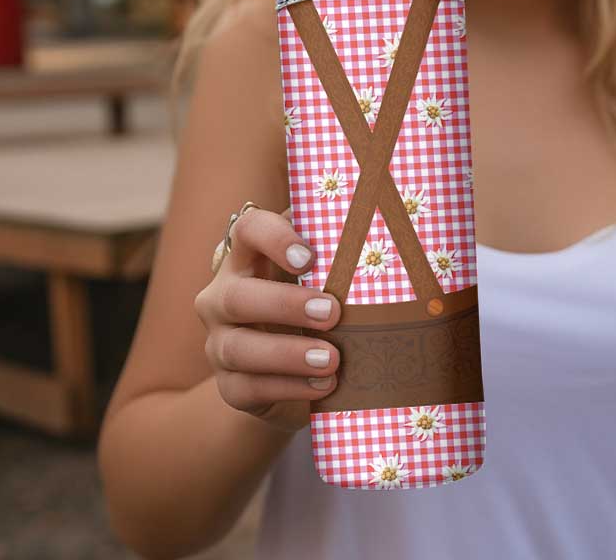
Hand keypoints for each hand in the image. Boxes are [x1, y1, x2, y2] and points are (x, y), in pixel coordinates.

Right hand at [194, 205, 341, 429]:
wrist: (293, 371)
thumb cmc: (316, 304)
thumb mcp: (326, 275)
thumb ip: (342, 251)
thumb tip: (396, 226)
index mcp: (249, 257)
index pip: (248, 230)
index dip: (274, 238)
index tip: (310, 257)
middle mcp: (224, 296)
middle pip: (238, 296)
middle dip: (285, 304)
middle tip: (332, 312)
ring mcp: (220, 343)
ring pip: (238, 348)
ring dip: (288, 354)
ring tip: (332, 359)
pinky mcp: (229, 386)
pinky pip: (248, 389)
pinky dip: (289, 388)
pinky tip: (323, 385)